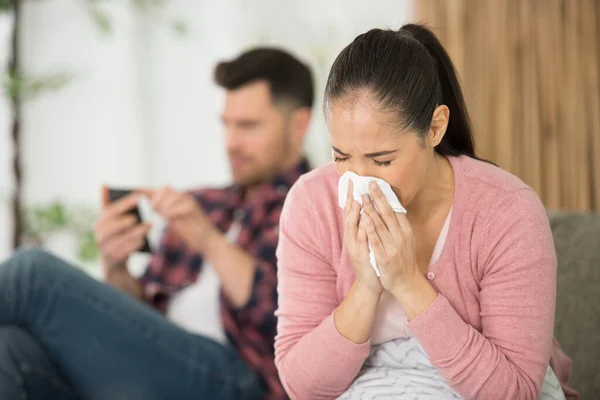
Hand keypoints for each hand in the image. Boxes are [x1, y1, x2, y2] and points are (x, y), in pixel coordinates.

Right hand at [95, 190, 150, 272]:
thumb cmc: (116, 235)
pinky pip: (125, 250)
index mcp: (99, 223)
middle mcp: (99, 235)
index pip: (111, 210)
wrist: (113, 261)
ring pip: (121, 238)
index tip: (139, 196)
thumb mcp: (112, 221)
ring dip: (137, 231)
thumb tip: (103, 185)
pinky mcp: (113, 259)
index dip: (125, 203)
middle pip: (114, 225)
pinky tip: (144, 239)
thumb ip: (110, 205)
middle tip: (143, 213)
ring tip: (151, 225)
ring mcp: (105, 248)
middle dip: (130, 219)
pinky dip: (135, 244)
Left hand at [144, 186, 216, 252]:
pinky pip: (181, 204)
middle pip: (165, 188)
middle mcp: (183, 197)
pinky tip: (169, 218)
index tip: (133, 191)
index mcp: (176, 199)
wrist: (206, 240)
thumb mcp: (172, 219)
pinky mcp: (194, 209)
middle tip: (153, 210)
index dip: (145, 190)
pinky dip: (172, 210)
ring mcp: (189, 202)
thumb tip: (147, 206)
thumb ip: (162, 210)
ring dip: (164, 204)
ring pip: (172, 194)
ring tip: (162, 214)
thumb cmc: (189, 231)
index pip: (157, 190)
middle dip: (156, 198)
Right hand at [343, 180, 383, 296]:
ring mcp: (354, 247)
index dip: (350, 196)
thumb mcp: (367, 241)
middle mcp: (351, 238)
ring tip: (357, 199)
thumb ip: (366, 225)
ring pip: (353, 227)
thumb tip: (369, 209)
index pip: (350, 211)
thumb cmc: (371, 259)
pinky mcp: (360, 256)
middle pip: (348, 215)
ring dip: (355, 214)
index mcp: (353, 233)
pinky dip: (363, 231)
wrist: (370, 283)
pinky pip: (362, 241)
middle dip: (350, 200)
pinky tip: (365, 222)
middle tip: (352, 184)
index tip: (352, 181)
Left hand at [360, 181, 419, 293]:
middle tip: (370, 183)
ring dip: (371, 209)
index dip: (386, 196)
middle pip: (388, 213)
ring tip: (363, 196)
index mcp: (406, 231)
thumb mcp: (406, 240)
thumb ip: (399, 225)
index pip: (396, 209)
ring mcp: (393, 246)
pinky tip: (364, 219)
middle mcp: (401, 236)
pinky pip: (376, 240)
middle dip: (378, 197)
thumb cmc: (404, 259)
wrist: (407, 282)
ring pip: (381, 224)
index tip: (378, 184)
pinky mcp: (384, 257)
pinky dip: (370, 229)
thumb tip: (393, 208)